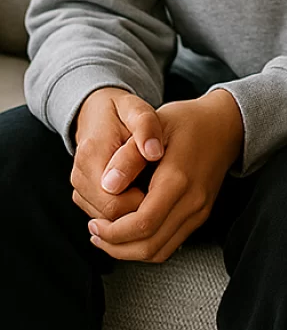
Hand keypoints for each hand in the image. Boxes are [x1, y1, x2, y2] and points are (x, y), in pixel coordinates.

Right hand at [72, 87, 164, 224]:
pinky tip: (143, 192)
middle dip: (138, 210)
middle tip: (162, 191)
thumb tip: (154, 153)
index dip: (142, 203)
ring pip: (106, 219)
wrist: (97, 112)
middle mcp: (80, 177)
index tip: (163, 188)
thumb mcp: (138, 110)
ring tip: (153, 189)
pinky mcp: (84, 194)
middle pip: (109, 216)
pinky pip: (104, 215)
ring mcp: (80, 188)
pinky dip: (124, 210)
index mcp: (92, 157)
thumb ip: (146, 128)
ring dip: (131, 212)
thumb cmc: (123, 111)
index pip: (114, 202)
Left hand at [88, 90, 242, 262]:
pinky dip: (146, 246)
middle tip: (96, 231)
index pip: (142, 224)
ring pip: (159, 252)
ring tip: (107, 234)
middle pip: (149, 246)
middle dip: (115, 246)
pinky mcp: (201, 215)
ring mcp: (199, 211)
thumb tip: (107, 186)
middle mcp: (193, 201)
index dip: (112, 232)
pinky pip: (169, 245)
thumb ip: (129, 156)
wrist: (226, 124)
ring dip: (129, 251)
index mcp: (178, 179)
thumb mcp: (155, 125)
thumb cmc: (188, 121)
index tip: (94, 222)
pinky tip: (130, 231)